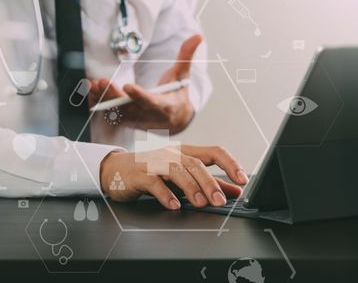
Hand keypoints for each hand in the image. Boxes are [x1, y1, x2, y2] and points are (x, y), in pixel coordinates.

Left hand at [89, 35, 202, 133]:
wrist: (175, 119)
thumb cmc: (177, 93)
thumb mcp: (183, 75)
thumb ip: (187, 56)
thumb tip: (198, 36)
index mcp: (166, 106)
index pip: (152, 102)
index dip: (140, 96)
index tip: (128, 87)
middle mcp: (150, 117)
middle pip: (130, 108)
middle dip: (115, 96)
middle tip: (103, 82)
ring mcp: (137, 121)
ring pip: (118, 113)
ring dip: (103, 99)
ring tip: (94, 84)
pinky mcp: (127, 122)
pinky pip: (111, 114)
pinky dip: (99, 104)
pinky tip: (90, 91)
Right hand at [100, 145, 247, 209]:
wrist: (114, 169)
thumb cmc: (151, 171)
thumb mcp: (181, 176)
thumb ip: (208, 183)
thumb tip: (235, 191)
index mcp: (185, 152)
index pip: (214, 151)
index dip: (230, 164)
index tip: (243, 180)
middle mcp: (172, 154)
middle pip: (196, 164)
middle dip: (211, 183)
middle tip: (220, 201)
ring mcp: (154, 162)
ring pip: (177, 170)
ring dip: (191, 187)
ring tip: (201, 203)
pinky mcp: (139, 174)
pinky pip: (154, 183)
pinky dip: (166, 195)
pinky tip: (175, 206)